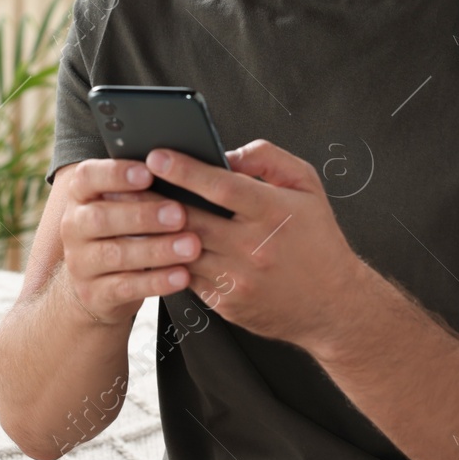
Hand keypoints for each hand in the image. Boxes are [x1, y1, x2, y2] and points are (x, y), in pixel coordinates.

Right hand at [57, 158, 204, 325]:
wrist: (97, 285)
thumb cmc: (123, 231)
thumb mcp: (123, 206)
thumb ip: (142, 188)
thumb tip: (184, 164)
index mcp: (80, 195)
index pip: (87, 176)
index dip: (115, 174)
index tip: (148, 172)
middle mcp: (73, 226)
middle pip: (100, 217)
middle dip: (143, 215)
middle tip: (180, 214)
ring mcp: (80, 262)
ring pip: (115, 254)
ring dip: (156, 250)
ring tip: (191, 246)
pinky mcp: (93, 294)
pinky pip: (125, 287)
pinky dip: (156, 281)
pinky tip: (182, 275)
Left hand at [144, 139, 364, 350]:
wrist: (335, 306)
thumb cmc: (318, 238)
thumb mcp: (307, 186)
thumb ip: (268, 158)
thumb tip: (226, 153)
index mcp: (273, 212)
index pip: (221, 186)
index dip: (184, 169)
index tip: (155, 156)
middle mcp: (254, 247)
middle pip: (191, 219)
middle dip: (154, 199)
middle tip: (123, 182)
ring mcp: (238, 279)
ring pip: (182, 251)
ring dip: (153, 232)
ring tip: (127, 211)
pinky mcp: (227, 304)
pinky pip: (188, 277)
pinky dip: (168, 259)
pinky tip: (151, 244)